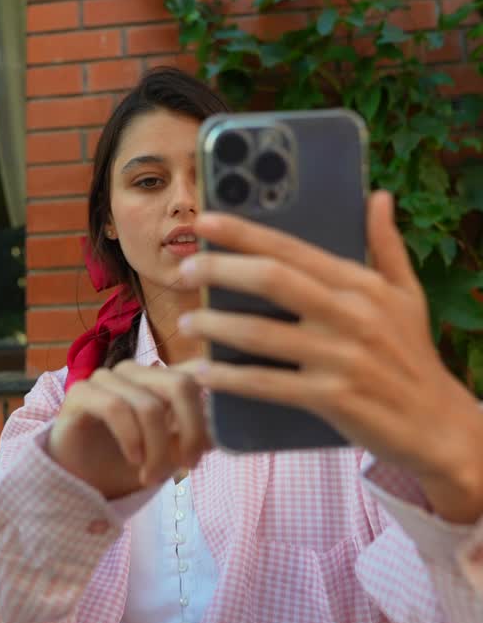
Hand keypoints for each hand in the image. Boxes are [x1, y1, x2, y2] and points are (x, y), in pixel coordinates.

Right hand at [48, 360, 210, 499]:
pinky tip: (134, 460)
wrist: (79, 482)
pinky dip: (131, 438)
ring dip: (156, 449)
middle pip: (181, 385)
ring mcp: (107, 378)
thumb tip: (224, 429)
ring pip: (149, 405)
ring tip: (151, 477)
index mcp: (161, 379)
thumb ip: (197, 436)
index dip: (215, 403)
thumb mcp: (173, 454)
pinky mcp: (81, 392)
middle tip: (189, 466)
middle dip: (191, 431)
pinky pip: (115, 408)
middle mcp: (137, 372)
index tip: (212, 445)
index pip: (199, 372)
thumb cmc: (126, 464)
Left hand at [177, 191, 482, 523]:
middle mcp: (351, 315)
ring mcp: (341, 358)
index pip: (292, 248)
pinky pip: (266, 384)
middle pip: (271, 280)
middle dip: (219, 269)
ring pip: (261, 333)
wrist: (438, 425)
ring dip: (214, 324)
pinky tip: (202, 373)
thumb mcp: (407, 295)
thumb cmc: (413, 355)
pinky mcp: (332, 399)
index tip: (204, 220)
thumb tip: (378, 196)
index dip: (243, 232)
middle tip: (184, 269)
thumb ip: (386, 245)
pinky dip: (228, 378)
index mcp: (362, 284)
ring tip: (186, 319)